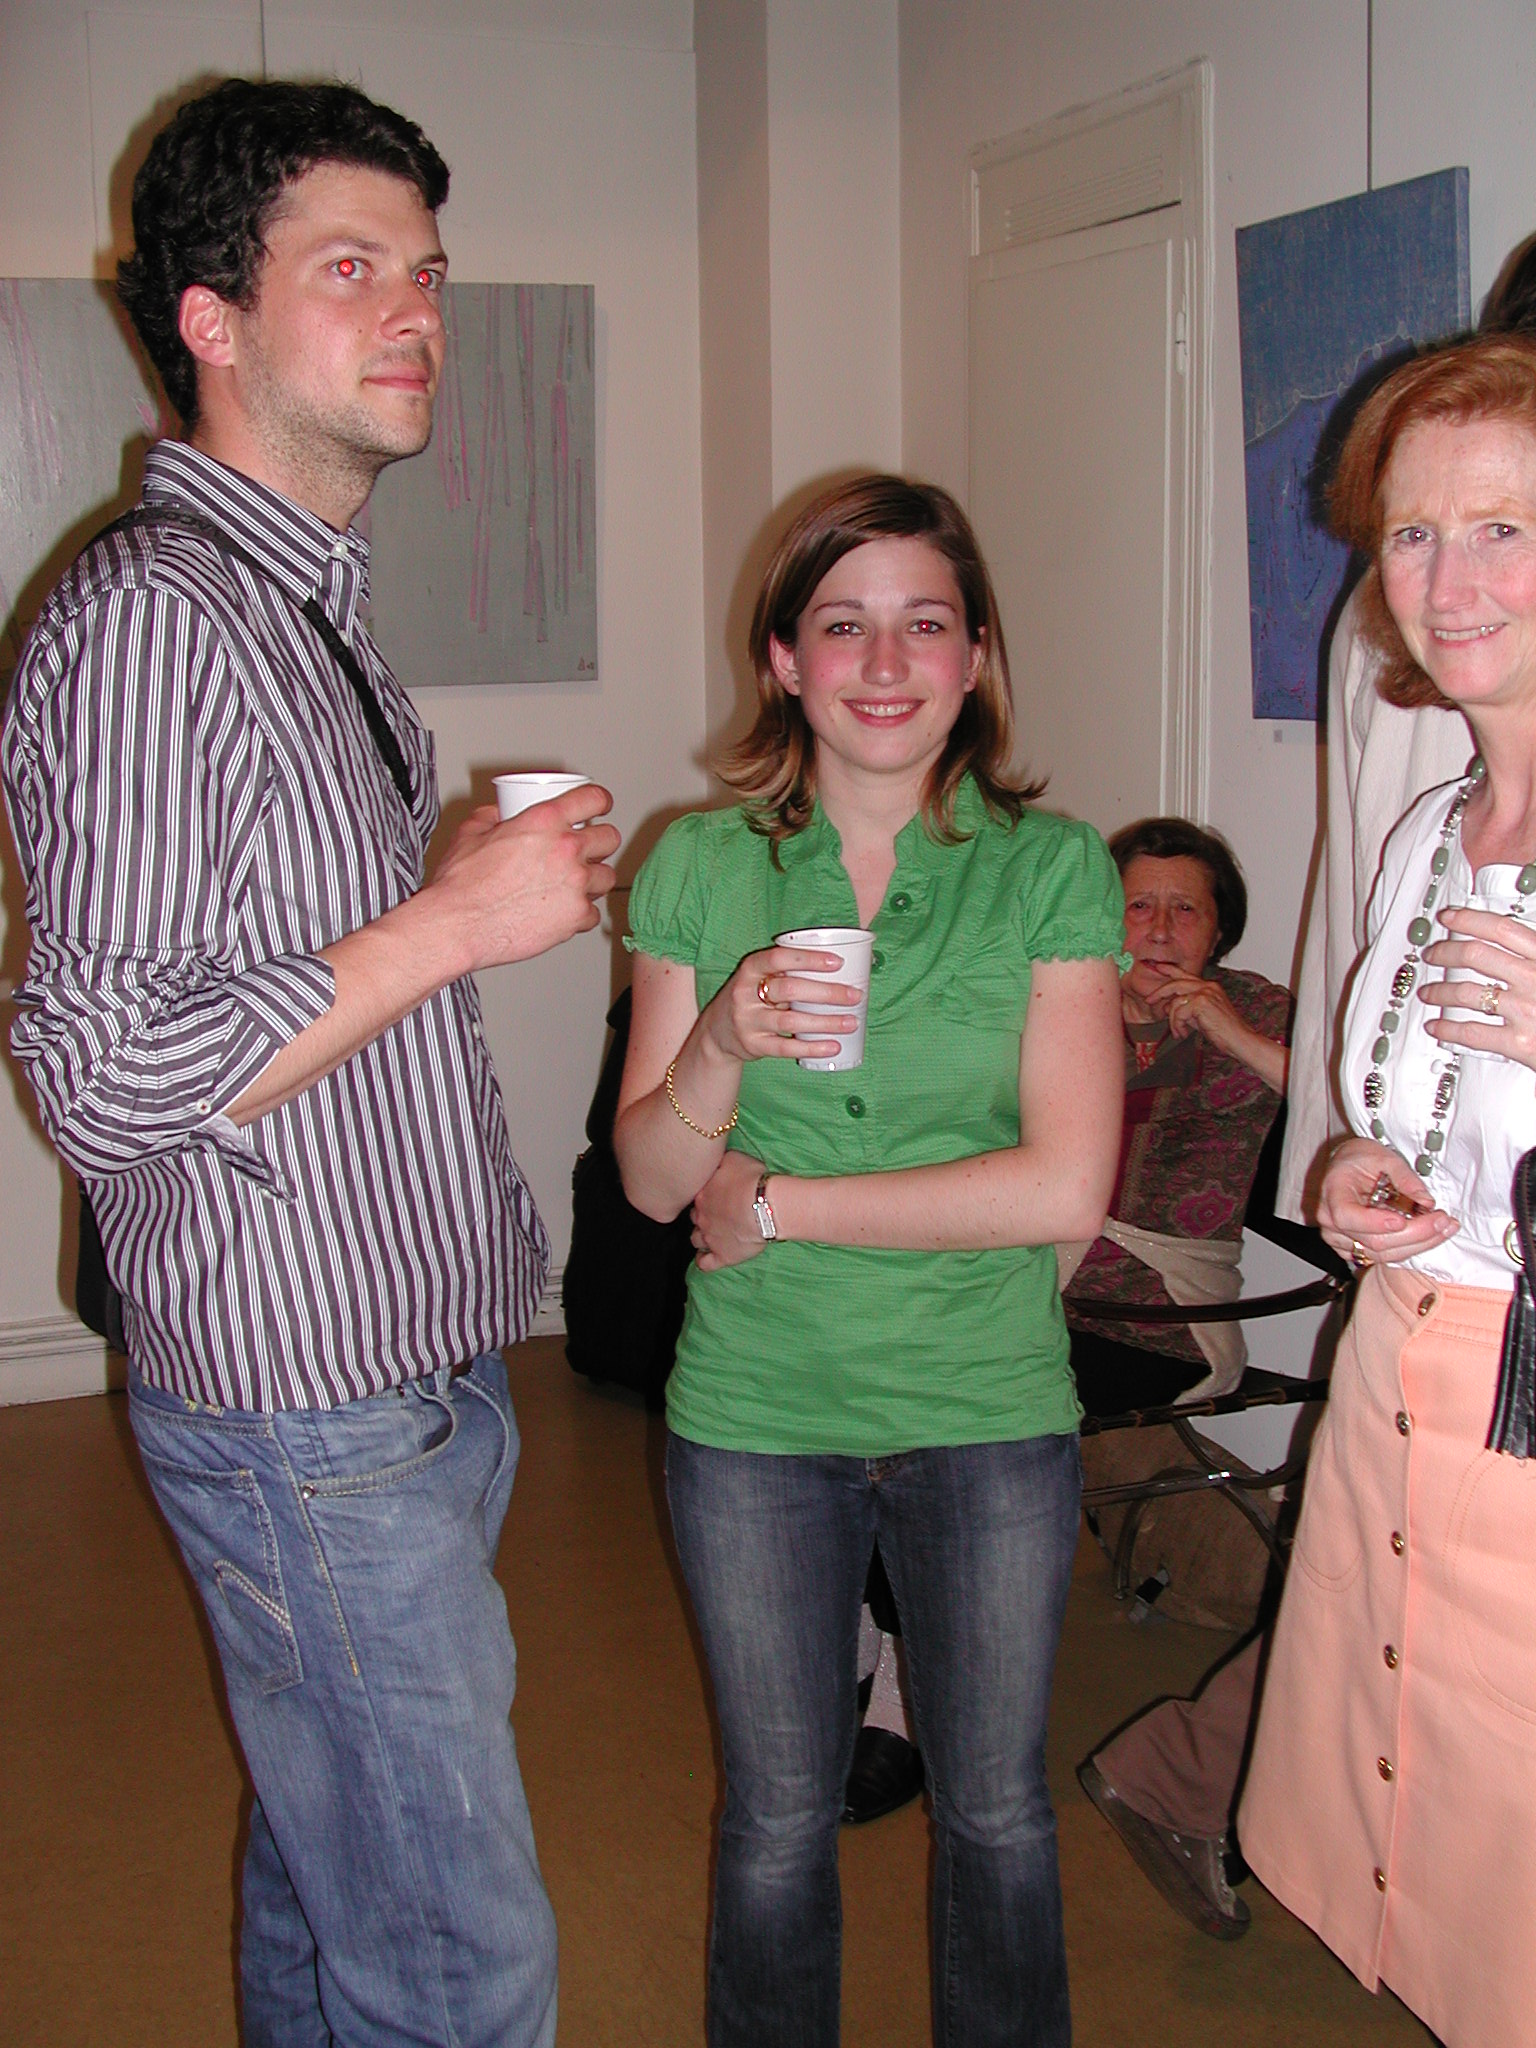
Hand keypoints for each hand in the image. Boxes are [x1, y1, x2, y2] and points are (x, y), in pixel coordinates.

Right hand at [427, 783, 619, 971]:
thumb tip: (501, 812)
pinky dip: (579, 914)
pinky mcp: (576, 916)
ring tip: (572, 885)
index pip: (593, 798)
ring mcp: (576, 884)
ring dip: (593, 880)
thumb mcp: (470, 832)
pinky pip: (592, 913)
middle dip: (599, 843)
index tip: (599, 807)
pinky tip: (561, 913)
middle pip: (609, 838)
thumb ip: (491, 816)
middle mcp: (566, 849)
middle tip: (584, 851)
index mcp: (544, 820)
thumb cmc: (461, 884)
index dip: (599, 801)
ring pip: (607, 877)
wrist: (458, 924)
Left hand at [691, 1150, 771, 1269]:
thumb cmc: (751, 1179)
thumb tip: (713, 1161)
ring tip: (711, 1235)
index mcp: (702, 1194)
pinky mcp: (722, 1256)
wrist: (765, 1205)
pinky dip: (704, 1261)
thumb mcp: (733, 1158)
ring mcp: (710, 1238)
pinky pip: (705, 1264)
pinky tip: (706, 1258)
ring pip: (695, 1239)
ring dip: (701, 1237)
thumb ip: (719, 1161)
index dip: (704, 1196)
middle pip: (694, 1217)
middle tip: (717, 1213)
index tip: (715, 1195)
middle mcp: (701, 1216)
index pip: (694, 1196)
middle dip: (702, 1215)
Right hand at [699, 946, 865, 1066]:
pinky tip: (832, 1046)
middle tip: (855, 995)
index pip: (778, 958)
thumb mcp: (758, 979)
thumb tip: (839, 972)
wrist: (716, 1033)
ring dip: (825, 1022)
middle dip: (827, 992)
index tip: (838, 962)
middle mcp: (745, 993)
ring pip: (791, 1020)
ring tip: (852, 1022)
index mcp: (750, 969)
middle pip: (790, 989)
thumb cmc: (751, 999)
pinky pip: (785, 1047)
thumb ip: (785, 974)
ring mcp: (747, 1020)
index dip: (808, 959)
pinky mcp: (753, 1045)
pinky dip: (812, 1047)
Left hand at [1143, 969, 1286, 1089]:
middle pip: (1176, 984)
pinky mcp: (1202, 1003)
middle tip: (1149, 1000)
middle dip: (1159, 992)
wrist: (1240, 1040)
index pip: (1186, 974)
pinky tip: (1184, 1034)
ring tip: (1179, 1032)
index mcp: (1210, 987)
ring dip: (1173, 1021)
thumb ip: (1187, 1009)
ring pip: (1175, 1002)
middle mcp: (1208, 987)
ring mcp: (1206, 993)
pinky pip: (1179, 1013)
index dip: (1170, 969)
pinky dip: (1178, 1026)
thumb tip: (1168, 1007)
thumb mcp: (1201, 1017)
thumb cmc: (1224, 1032)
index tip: (1158, 967)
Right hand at [1317, 1137, 1458, 1265]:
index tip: (1403, 1219)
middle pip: (1374, 1241)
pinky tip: (1430, 1236)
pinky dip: (1410, 1248)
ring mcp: (1340, 1239)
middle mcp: (1331, 1222)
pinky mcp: (1354, 1249)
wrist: (1348, 1167)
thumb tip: (1426, 1203)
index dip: (1375, 1223)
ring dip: (1419, 1244)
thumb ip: (1405, 1178)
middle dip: (1415, 1234)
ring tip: (1444, 1228)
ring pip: (1383, 1253)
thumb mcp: (1384, 1157)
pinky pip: (1384, 1256)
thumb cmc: (1360, 1159)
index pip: (1347, 1217)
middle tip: (1443, 1221)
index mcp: (1333, 1193)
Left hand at [1420, 905, 1535, 1073]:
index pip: (1502, 929)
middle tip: (1432, 955)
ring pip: (1466, 993)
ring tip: (1428, 992)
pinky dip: (1447, 1028)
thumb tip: (1516, 939)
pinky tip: (1437, 1026)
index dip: (1469, 919)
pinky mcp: (1519, 1043)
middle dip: (1444, 952)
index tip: (1449, 918)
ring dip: (1439, 991)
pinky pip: (1471, 1032)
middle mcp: (1534, 979)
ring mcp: (1525, 1011)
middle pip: (1475, 955)